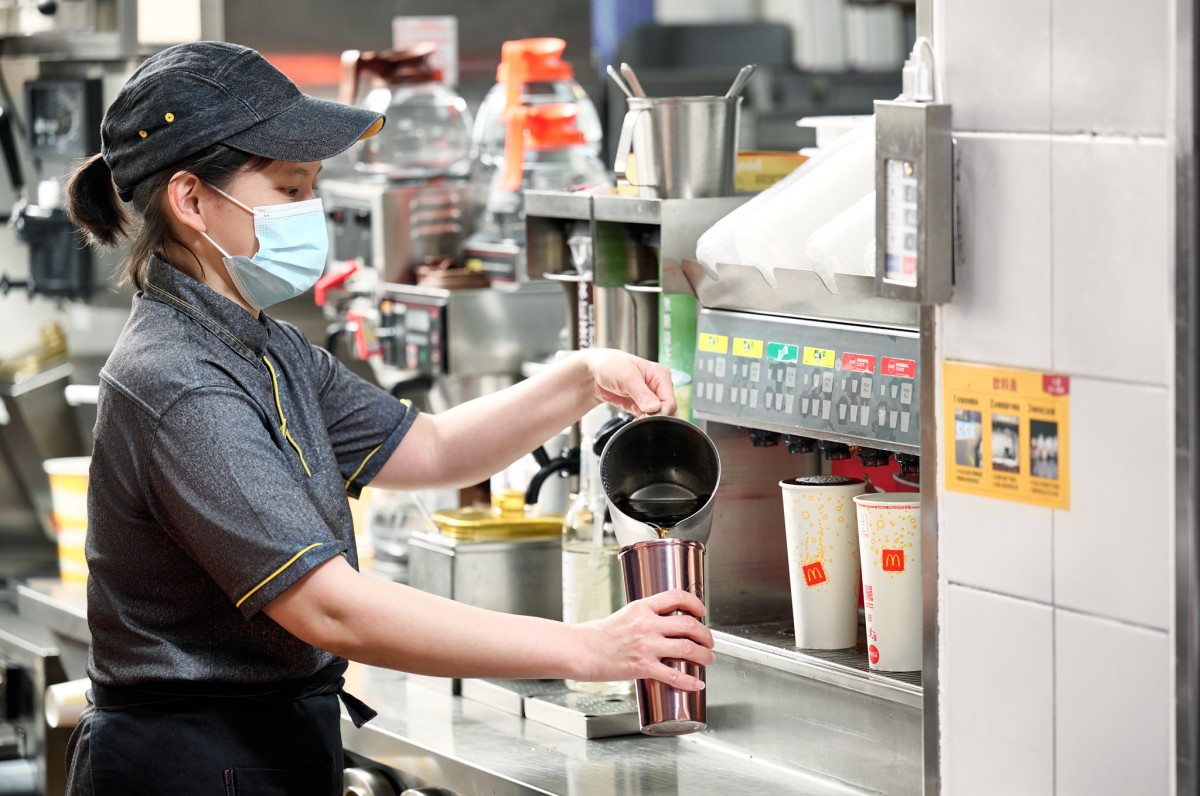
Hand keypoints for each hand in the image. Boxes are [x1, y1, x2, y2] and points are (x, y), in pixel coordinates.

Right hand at [573, 589, 714, 689]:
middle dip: (705, 633)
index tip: (701, 610)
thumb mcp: (624, 614)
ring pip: (687, 648)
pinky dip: (689, 680)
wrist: (581, 650)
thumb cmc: (598, 635)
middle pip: (688, 624)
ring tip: (708, 659)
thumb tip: (664, 621)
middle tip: (709, 640)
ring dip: (704, 655)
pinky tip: (696, 683)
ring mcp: (646, 645)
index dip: (695, 603)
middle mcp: (646, 624)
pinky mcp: (642, 666)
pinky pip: (673, 674)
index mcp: (641, 607)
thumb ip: (644, 616)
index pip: (676, 597)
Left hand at [580, 348, 676, 417]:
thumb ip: (642, 394)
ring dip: (646, 420)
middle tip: (639, 416)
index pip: (670, 401)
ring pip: (657, 417)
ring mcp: (650, 397)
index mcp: (661, 375)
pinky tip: (633, 419)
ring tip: (634, 415)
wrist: (595, 372)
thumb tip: (656, 408)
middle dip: (654, 417)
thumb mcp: (627, 377)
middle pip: (666, 410)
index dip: (661, 412)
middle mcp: (658, 386)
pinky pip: (646, 419)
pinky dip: (640, 422)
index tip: (647, 416)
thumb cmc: (610, 366)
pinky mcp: (641, 406)